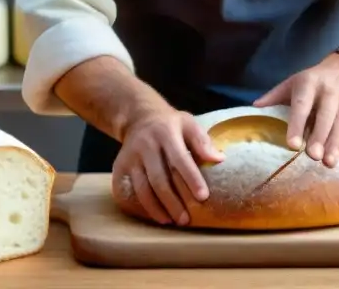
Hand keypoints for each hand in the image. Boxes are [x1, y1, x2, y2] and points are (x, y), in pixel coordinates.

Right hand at [113, 108, 224, 225]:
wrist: (138, 117)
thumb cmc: (170, 125)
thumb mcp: (188, 123)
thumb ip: (202, 141)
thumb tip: (219, 159)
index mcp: (166, 133)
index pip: (179, 159)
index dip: (191, 178)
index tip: (203, 196)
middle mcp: (145, 145)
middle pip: (159, 179)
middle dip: (173, 202)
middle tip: (186, 220)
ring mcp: (130, 157)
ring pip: (142, 188)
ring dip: (156, 209)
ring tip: (170, 221)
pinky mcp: (119, 166)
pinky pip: (126, 191)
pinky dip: (139, 207)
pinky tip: (152, 216)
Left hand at [253, 54, 338, 167]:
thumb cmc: (314, 81)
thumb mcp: (294, 82)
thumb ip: (275, 95)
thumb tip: (254, 107)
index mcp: (309, 83)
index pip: (302, 106)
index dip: (297, 125)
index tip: (292, 145)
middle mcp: (329, 90)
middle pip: (324, 116)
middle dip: (319, 137)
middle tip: (313, 157)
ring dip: (335, 143)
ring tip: (328, 162)